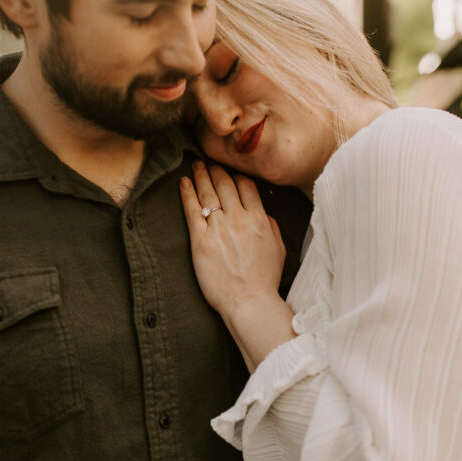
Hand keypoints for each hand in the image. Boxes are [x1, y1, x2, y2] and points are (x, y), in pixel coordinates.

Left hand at [180, 161, 285, 319]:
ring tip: (195, 164)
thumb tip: (263, 213)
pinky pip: (191, 210)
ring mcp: (218, 228)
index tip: (230, 170)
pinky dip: (187, 193)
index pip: (247, 186)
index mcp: (260, 219)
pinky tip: (183, 182)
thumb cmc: (264, 280)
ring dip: (201, 175)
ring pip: (208, 193)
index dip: (237, 175)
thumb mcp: (279, 249)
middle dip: (216, 169)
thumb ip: (272, 226)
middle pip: (225, 184)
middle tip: (209, 160)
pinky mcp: (200, 240)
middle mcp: (238, 219)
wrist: (248, 301)